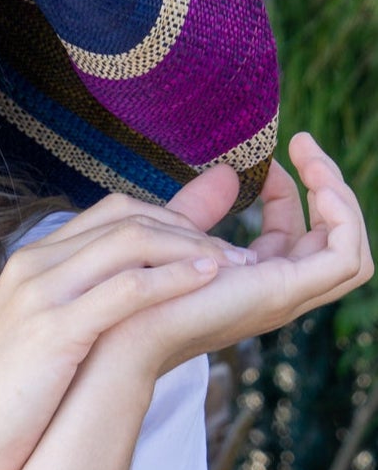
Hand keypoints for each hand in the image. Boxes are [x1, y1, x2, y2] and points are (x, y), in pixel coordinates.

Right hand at [0, 191, 260, 469]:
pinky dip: (175, 278)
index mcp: (30, 264)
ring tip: (242, 265)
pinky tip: (211, 281)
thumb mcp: (38, 344)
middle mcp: (34, 266)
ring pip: (132, 242)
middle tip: (242, 252)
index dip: (170, 220)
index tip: (213, 242)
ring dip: (195, 248)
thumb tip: (122, 310)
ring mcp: (41, 295)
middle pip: (127, 218)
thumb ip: (78, 312)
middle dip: (192, 227)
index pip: (111, 214)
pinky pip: (128, 289)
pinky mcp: (54, 331)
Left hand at [90, 132, 372, 385]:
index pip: (295, 234)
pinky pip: (346, 260)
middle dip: (327, 186)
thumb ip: (202, 208)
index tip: (264, 162)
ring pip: (349, 250)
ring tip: (315, 163)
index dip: (288, 191)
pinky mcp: (285, 292)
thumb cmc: (137, 289)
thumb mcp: (179, 237)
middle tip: (303, 143)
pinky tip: (320, 187)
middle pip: (331, 240)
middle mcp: (277, 290)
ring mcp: (286, 294)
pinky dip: (343, 220)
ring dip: (341, 199)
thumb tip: (228, 171)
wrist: (121, 325)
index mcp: (253, 280)